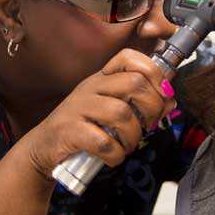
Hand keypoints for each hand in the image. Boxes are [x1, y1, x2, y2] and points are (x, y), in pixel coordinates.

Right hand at [26, 49, 175, 177]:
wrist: (44, 147)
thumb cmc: (82, 127)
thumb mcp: (111, 110)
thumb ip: (140, 104)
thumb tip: (170, 100)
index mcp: (102, 79)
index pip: (128, 57)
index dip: (153, 71)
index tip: (163, 93)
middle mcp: (91, 88)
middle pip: (134, 83)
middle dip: (152, 107)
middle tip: (148, 124)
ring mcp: (78, 108)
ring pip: (121, 113)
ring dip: (134, 135)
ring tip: (128, 145)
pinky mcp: (70, 131)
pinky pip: (104, 141)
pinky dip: (116, 154)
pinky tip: (114, 157)